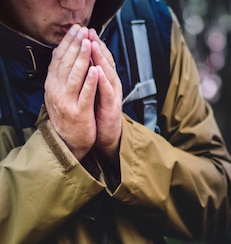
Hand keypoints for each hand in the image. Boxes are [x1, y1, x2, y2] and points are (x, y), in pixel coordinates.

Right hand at [45, 25, 97, 159]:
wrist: (67, 143)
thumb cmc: (68, 117)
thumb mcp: (60, 94)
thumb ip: (62, 77)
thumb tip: (64, 55)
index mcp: (52, 85)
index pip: (58, 59)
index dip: (67, 43)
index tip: (75, 30)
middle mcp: (56, 91)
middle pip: (66, 64)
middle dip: (75, 45)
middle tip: (82, 30)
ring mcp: (67, 102)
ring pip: (75, 76)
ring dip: (82, 58)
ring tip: (88, 44)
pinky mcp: (79, 113)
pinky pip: (86, 94)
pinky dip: (91, 81)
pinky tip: (96, 70)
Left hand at [88, 29, 122, 161]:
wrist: (109, 136)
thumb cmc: (100, 115)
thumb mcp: (94, 92)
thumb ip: (91, 77)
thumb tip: (83, 61)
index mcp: (105, 80)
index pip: (99, 58)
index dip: (93, 43)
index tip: (83, 30)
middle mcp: (111, 85)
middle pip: (105, 61)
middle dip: (97, 45)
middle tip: (89, 31)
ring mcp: (113, 95)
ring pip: (108, 73)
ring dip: (100, 59)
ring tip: (92, 45)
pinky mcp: (112, 106)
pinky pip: (108, 91)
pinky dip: (103, 81)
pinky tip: (98, 72)